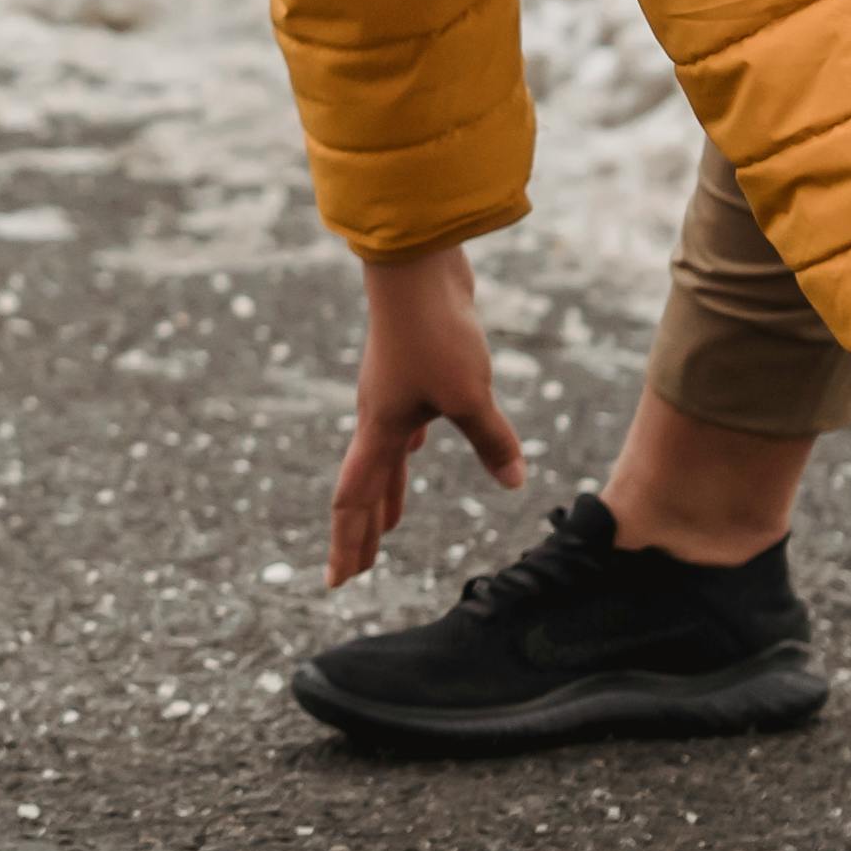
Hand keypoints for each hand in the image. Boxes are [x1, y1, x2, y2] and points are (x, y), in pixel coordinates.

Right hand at [327, 241, 528, 583]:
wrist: (416, 267)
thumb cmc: (436, 333)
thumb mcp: (472, 396)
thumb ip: (492, 442)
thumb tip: (513, 483)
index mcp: (380, 430)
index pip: (354, 500)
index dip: (346, 545)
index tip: (337, 582)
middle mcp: (377, 416)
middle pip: (365, 486)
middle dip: (363, 533)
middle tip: (358, 570)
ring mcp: (392, 392)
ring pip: (386, 456)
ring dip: (389, 494)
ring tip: (393, 524)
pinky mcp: (412, 370)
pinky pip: (405, 422)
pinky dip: (408, 448)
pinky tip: (420, 445)